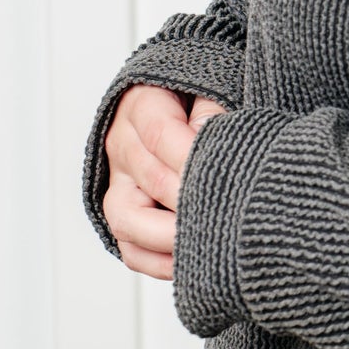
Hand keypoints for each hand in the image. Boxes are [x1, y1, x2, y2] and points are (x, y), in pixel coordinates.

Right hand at [102, 84, 229, 281]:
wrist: (179, 102)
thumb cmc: (199, 95)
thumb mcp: (209, 86)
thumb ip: (211, 110)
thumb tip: (209, 139)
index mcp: (141, 105)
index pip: (161, 134)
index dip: (192, 159)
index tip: (228, 176)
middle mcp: (122, 145)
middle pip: (150, 181)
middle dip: (190, 203)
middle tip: (227, 217)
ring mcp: (120, 182)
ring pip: (129, 221)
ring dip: (170, 240)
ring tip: (210, 245)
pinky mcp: (126, 213)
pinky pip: (131, 248)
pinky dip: (158, 263)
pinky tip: (192, 263)